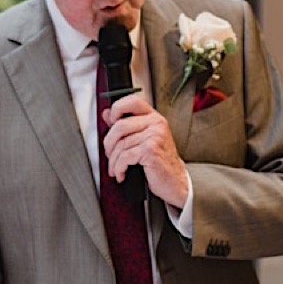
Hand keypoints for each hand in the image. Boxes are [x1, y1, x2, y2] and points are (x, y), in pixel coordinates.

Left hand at [101, 92, 190, 208]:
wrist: (175, 182)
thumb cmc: (160, 163)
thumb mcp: (144, 140)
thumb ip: (126, 126)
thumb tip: (107, 114)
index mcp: (154, 118)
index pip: (132, 101)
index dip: (117, 108)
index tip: (110, 121)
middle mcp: (156, 124)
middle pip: (119, 126)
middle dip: (109, 144)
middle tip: (110, 154)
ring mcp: (154, 136)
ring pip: (120, 145)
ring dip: (114, 161)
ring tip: (116, 168)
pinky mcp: (151, 150)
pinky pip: (125, 156)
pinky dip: (119, 168)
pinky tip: (122, 173)